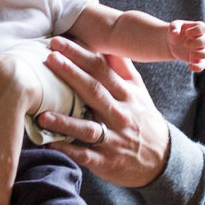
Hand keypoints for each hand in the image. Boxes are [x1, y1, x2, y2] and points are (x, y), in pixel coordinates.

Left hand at [39, 36, 171, 188]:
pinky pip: (85, 155)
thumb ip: (123, 68)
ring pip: (87, 128)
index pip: (101, 70)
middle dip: (71, 74)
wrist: (162, 159)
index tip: (58, 42)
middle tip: (50, 59)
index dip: (80, 55)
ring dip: (65, 121)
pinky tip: (50, 143)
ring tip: (43, 114)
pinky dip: (68, 150)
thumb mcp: (139, 92)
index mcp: (126, 95)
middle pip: (94, 91)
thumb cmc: (143, 120)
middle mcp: (120, 114)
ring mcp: (113, 139)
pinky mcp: (106, 161)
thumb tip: (108, 43)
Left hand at [168, 20, 204, 71]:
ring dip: (200, 54)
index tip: (187, 33)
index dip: (196, 31)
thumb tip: (175, 33)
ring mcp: (200, 49)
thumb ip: (174, 27)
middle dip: (196, 42)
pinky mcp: (197, 59)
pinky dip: (198, 67)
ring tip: (191, 54)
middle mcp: (201, 38)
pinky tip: (190, 66)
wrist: (172, 43)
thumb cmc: (176, 31)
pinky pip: (203, 64)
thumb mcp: (173, 26)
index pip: (202, 28)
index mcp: (197, 28)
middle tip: (185, 43)